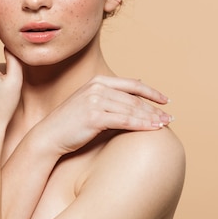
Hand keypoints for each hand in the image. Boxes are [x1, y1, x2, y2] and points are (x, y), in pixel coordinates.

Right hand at [33, 75, 172, 154]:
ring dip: (152, 118)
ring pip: (132, 109)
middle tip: (170, 118)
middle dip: (154, 109)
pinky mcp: (94, 116)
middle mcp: (97, 87)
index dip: (152, 92)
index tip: (166, 100)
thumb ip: (110, 98)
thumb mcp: (90, 104)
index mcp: (98, 81)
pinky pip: (125, 120)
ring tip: (165, 125)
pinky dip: (142, 125)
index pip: (132, 85)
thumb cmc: (70, 124)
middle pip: (134, 98)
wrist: (48, 137)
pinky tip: (153, 129)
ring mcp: (95, 101)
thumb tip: (134, 94)